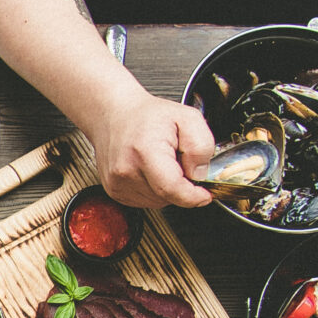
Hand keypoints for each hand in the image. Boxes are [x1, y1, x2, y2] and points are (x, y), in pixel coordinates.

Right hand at [83, 92, 215, 209]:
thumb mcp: (187, 117)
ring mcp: (117, 183)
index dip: (193, 196)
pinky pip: (145, 201)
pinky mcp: (114, 191)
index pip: (172, 188)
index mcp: (144, 151)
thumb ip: (201, 145)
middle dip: (181, 185)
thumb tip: (200, 174)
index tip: (204, 195)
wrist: (113, 115)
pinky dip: (154, 190)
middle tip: (179, 161)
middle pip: (167, 197)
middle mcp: (126, 171)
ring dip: (167, 188)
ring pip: (157, 202)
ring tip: (162, 163)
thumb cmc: (146, 115)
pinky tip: (151, 171)